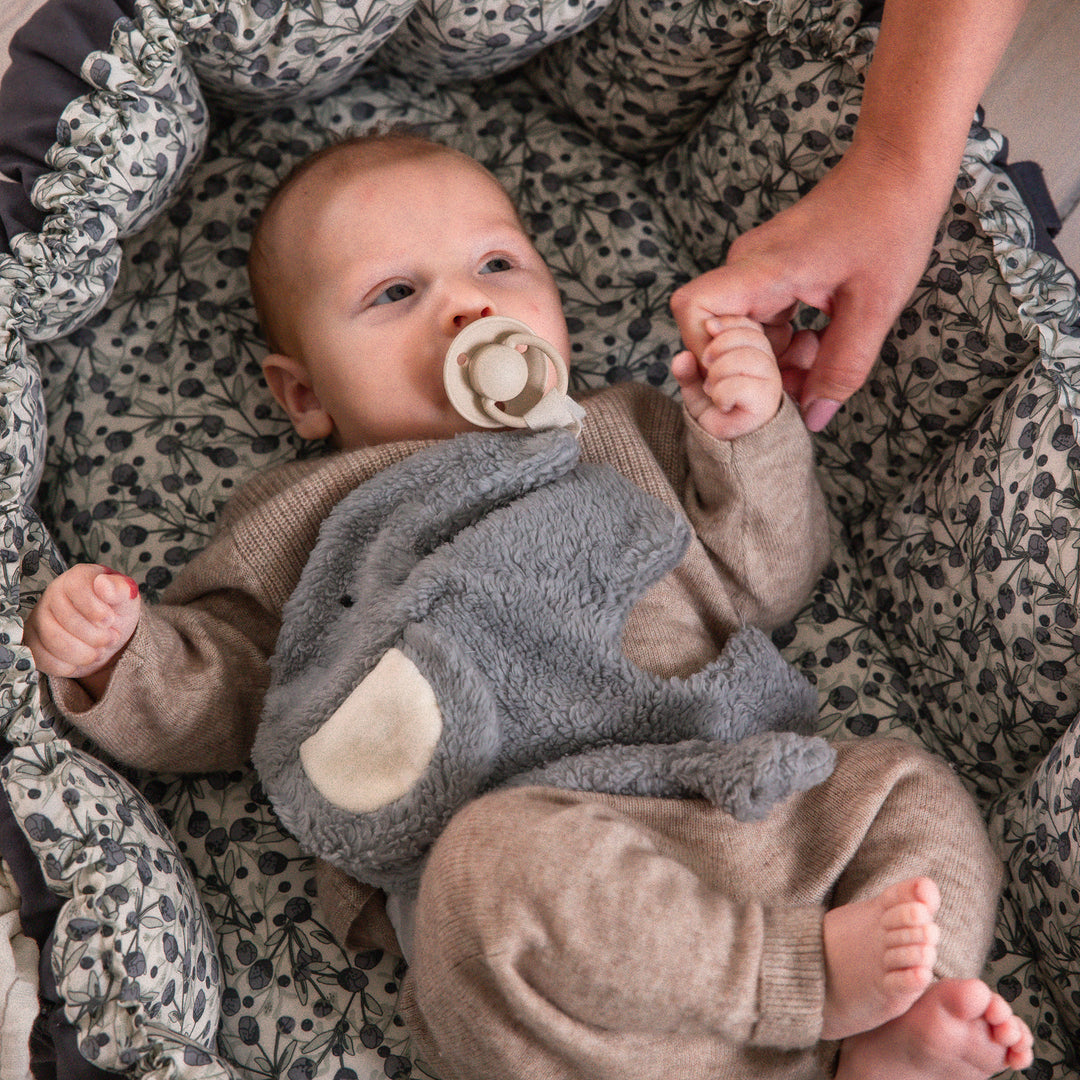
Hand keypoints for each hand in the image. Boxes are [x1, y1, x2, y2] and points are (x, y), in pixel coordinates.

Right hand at [23, 564, 140, 690]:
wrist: (108, 634)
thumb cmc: (116, 612)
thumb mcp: (127, 600)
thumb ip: (120, 589)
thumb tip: (104, 584)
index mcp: (77, 578)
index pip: (76, 589)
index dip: (95, 609)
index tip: (110, 620)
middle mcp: (53, 594)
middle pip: (66, 619)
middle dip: (95, 636)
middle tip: (111, 638)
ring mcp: (39, 617)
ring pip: (53, 640)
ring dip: (83, 653)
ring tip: (99, 651)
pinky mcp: (34, 640)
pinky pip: (42, 658)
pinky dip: (67, 665)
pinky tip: (82, 658)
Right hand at [670, 142, 945, 431]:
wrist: (900, 167)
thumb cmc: (889, 223)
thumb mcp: (873, 308)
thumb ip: (840, 369)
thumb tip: (813, 418)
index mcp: (761, 269)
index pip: (693, 310)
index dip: (706, 354)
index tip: (744, 379)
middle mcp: (747, 268)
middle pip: (719, 336)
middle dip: (754, 372)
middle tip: (798, 387)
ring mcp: (757, 271)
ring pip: (743, 335)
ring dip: (775, 362)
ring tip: (819, 363)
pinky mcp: (771, 275)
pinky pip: (763, 323)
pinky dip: (786, 345)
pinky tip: (820, 346)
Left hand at [671, 314, 782, 439]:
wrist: (725, 448)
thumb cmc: (717, 416)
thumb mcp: (696, 389)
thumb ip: (688, 372)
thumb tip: (682, 357)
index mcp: (755, 357)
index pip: (751, 327)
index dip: (730, 322)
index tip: (709, 327)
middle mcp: (767, 368)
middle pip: (752, 338)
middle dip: (720, 346)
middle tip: (706, 365)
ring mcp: (770, 386)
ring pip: (748, 359)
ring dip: (719, 372)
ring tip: (712, 388)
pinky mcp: (766, 404)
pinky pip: (741, 386)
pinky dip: (722, 393)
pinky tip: (721, 403)